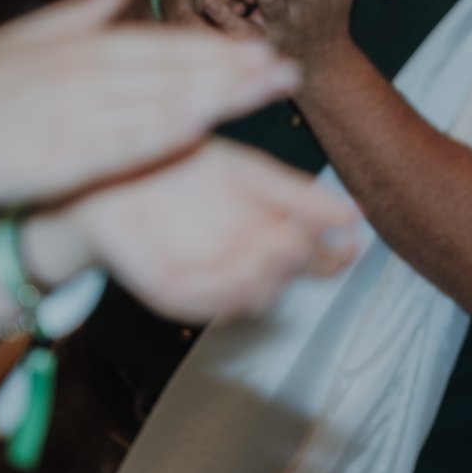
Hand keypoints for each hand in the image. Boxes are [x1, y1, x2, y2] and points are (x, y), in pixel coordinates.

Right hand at [0, 0, 299, 226]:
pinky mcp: (64, 156)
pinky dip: (164, 133)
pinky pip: (123, 144)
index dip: (216, 44)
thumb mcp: (23, 39)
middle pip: (174, 69)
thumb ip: (79, 12)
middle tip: (288, 65)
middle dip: (236, 67)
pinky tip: (205, 127)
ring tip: (269, 91)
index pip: (162, 44)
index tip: (261, 44)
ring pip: (162, 101)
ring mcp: (76, 115)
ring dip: (220, 95)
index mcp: (80, 49)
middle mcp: (85, 75)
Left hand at [30, 139, 358, 320]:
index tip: (352, 243)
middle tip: (303, 243)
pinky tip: (242, 277)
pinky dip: (224, 295)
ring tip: (279, 252)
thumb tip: (355, 214)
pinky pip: (202, 304)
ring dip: (267, 279)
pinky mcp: (171, 291)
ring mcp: (208, 280)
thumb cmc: (185, 168)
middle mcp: (244, 263)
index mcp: (268, 235)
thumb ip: (301, 196)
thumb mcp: (253, 175)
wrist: (116, 169)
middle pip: (285, 278)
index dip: (334, 256)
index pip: (313, 258)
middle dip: (298, 264)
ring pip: (250, 295)